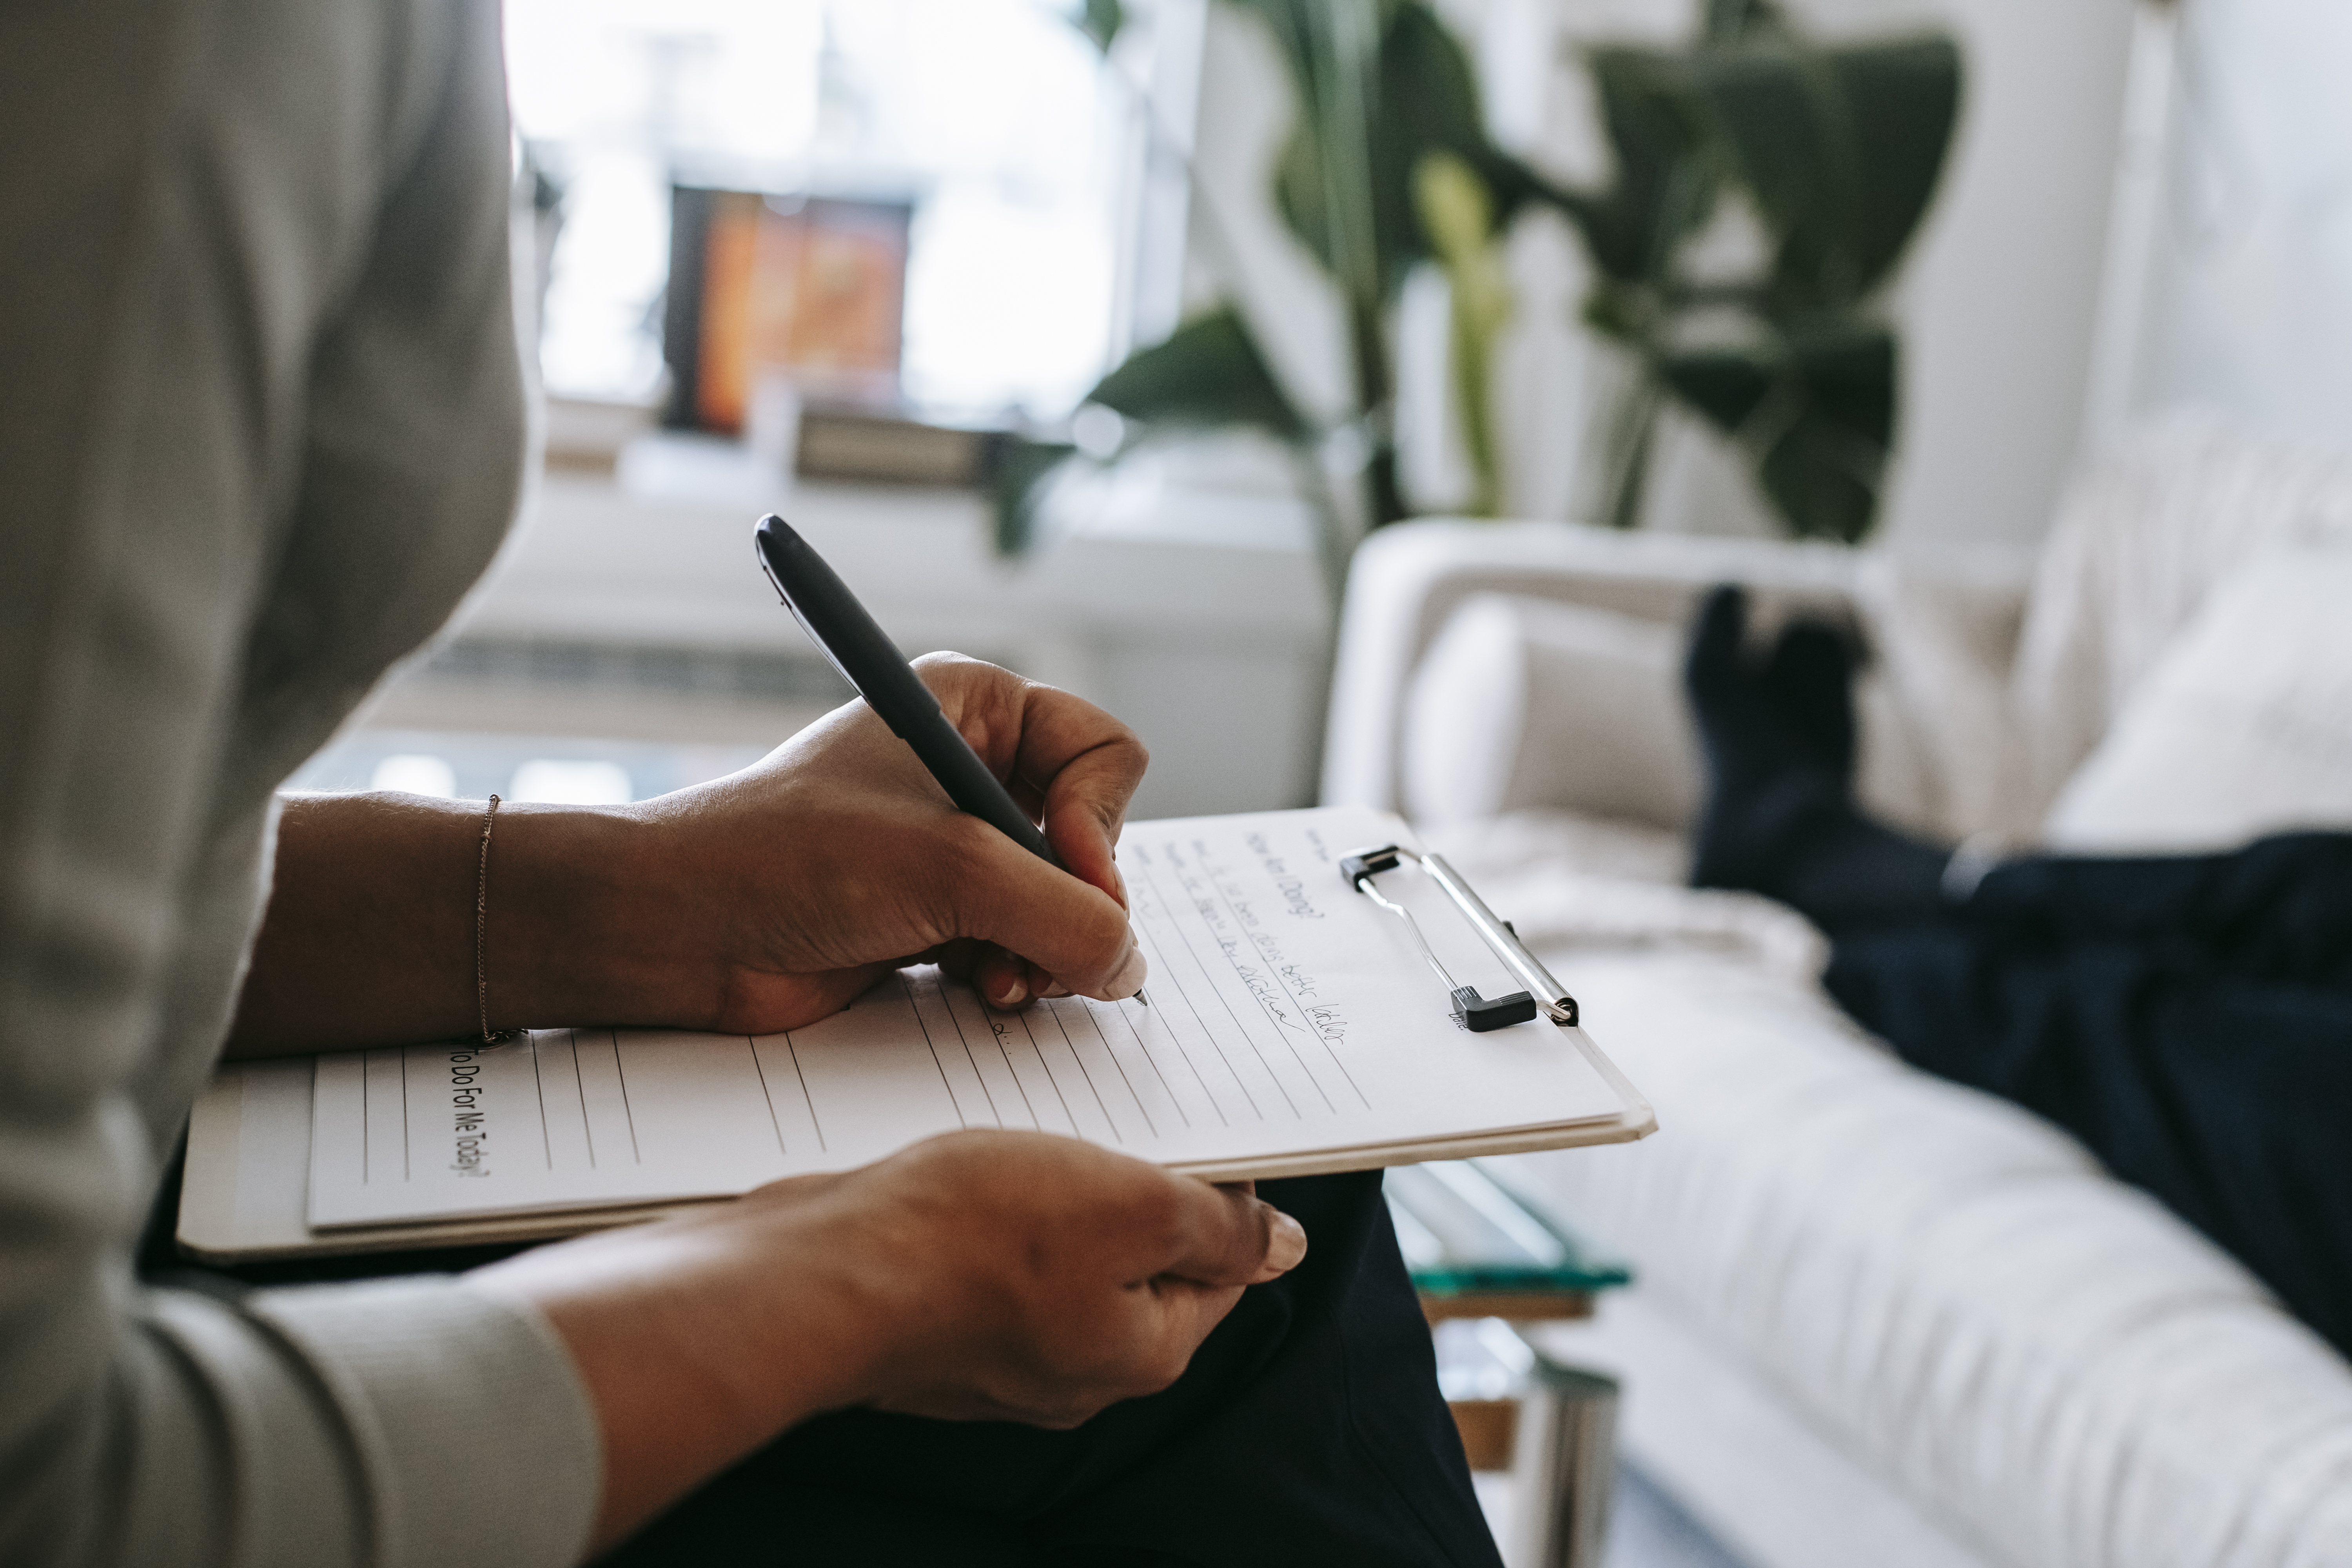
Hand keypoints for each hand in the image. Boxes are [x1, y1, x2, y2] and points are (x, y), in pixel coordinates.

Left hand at [226, 654, 1145, 1054]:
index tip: (1069, 870)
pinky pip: (1021, 948)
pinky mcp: (936, 916)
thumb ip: (1064, 915)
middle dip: (1072, 905)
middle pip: (1094, 839)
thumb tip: (1128, 967)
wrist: (676, 932)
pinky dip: (1010, 976)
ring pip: (1063, 905)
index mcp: (977, 708)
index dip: (1101, 821)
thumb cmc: (788, 859)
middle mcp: (973, 769)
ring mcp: (956, 848)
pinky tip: (971, 992)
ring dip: (1041, 953)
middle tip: (1030, 948)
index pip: (1105, 753)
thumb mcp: (951, 870)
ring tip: (994, 981)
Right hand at [471, 1130, 1307, 1553]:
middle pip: (1138, 1264)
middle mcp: (1075, 1372)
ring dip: (1054, 1195)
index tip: (1190, 1138)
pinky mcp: (938, 1328)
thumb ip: (1218, 1227)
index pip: (1220, 1270)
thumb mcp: (1134, 1205)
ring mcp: (999, 1358)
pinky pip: (991, 1263)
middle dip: (1127, 1192)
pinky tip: (967, 1176)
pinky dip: (989, 1215)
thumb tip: (1282, 1246)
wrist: (823, 1271)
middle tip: (1100, 1129)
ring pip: (1060, 1258)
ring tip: (1027, 1145)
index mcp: (1141, 1354)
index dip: (1217, 1195)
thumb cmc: (972, 1237)